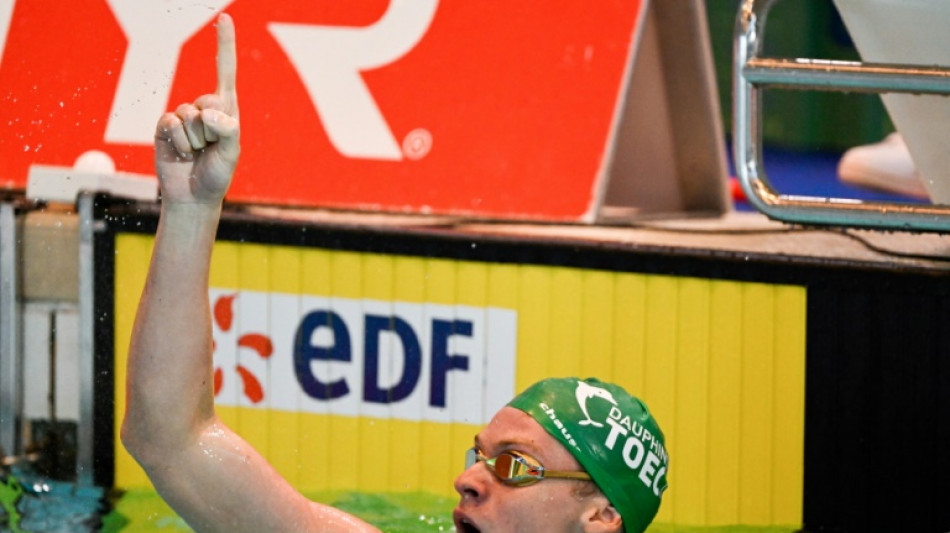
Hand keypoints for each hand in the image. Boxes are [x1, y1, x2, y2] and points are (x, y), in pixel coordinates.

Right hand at [154, 13, 238, 204]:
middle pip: (207, 103)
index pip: (226, 70)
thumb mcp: (231, 154)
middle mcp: (205, 108)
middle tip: (209, 150)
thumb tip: (210, 112)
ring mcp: (183, 116)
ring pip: (188, 116)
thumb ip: (228, 130)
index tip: (224, 17)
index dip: (224, 44)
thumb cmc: (216, 175)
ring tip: (196, 154)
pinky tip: (181, 154)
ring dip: (193, 142)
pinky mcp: (164, 126)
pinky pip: (170, 123)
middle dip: (210, 131)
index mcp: (227, 109)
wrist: (192, 196)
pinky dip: (178, 143)